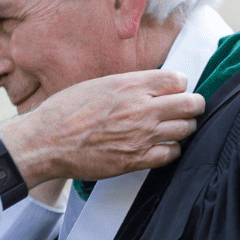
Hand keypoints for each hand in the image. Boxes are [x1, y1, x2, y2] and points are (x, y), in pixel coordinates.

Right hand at [0, 70, 204, 186]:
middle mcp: (142, 108)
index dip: (179, 85)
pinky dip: (170, 149)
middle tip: (187, 108)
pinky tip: (159, 146)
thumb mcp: (97, 85)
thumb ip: (128, 86)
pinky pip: (172, 153)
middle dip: (192, 105)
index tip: (175, 90)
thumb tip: (149, 87)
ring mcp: (142, 135)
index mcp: (130, 85)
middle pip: (191, 104)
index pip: (179, 79)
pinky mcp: (137, 159)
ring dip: (183, 128)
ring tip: (172, 128)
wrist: (46, 142)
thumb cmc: (65, 111)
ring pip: (186, 130)